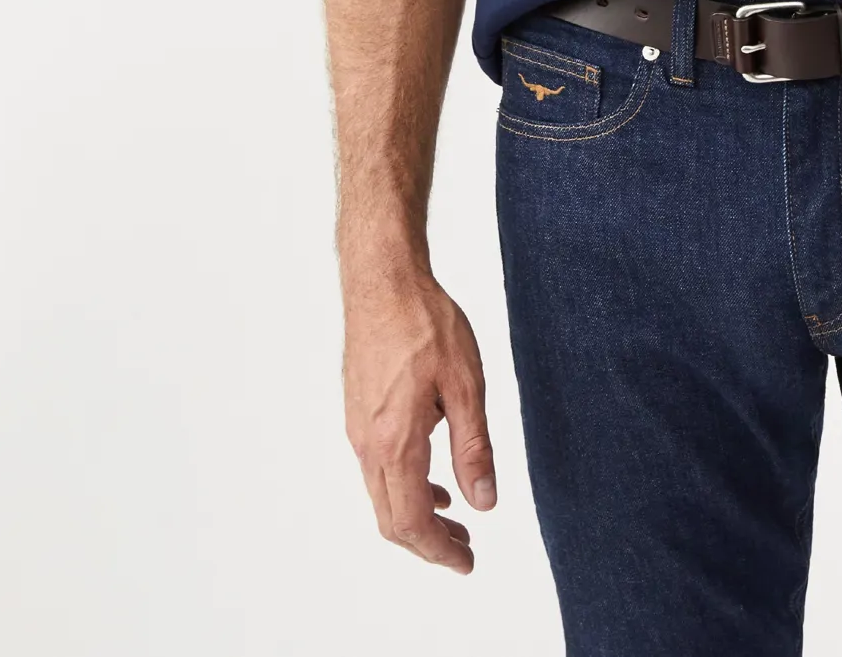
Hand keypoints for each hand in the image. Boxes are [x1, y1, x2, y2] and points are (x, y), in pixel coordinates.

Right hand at [343, 275, 496, 570]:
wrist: (382, 279)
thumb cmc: (425, 322)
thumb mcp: (465, 383)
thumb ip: (474, 447)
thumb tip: (484, 502)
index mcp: (395, 441)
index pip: (411, 521)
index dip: (439, 551)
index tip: (466, 562)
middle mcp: (368, 442)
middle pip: (391, 518)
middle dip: (428, 542)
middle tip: (464, 550)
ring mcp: (357, 427)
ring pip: (382, 494)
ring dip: (416, 514)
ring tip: (454, 518)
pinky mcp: (357, 411)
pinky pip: (377, 468)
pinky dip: (404, 486)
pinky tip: (432, 475)